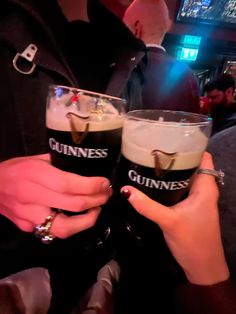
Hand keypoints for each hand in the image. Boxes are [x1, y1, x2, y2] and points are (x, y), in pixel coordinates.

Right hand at [0, 154, 110, 237]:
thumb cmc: (15, 168)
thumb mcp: (37, 158)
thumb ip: (60, 164)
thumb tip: (86, 168)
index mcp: (36, 174)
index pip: (70, 184)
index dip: (92, 186)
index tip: (105, 184)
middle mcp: (33, 197)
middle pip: (73, 205)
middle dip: (97, 200)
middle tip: (106, 195)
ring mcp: (29, 216)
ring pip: (65, 228)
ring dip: (88, 220)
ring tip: (96, 209)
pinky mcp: (28, 228)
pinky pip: (54, 231)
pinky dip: (72, 224)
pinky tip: (79, 216)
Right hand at [121, 152, 228, 284]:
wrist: (202, 267)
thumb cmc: (193, 241)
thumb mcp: (168, 221)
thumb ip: (147, 205)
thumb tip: (125, 189)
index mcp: (206, 186)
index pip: (202, 156)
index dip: (189, 145)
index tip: (168, 137)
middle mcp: (203, 189)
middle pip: (190, 165)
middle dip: (174, 156)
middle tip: (152, 148)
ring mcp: (196, 198)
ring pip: (183, 177)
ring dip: (170, 170)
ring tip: (149, 160)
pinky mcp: (188, 207)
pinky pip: (178, 189)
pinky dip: (168, 183)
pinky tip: (152, 182)